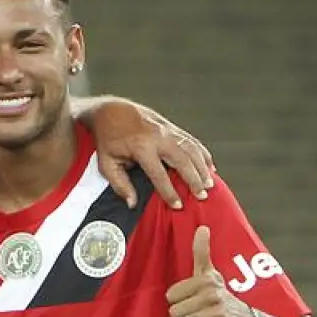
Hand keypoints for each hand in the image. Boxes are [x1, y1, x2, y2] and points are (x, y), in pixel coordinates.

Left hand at [92, 104, 214, 208]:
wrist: (112, 110)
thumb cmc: (108, 139)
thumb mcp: (106, 162)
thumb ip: (119, 184)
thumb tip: (132, 203)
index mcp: (141, 147)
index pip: (159, 174)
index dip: (169, 192)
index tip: (177, 206)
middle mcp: (158, 137)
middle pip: (182, 161)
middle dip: (194, 180)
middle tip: (202, 196)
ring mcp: (168, 130)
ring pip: (192, 150)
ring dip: (203, 167)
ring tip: (210, 184)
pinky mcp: (172, 127)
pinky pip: (192, 141)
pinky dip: (203, 154)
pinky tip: (210, 166)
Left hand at [166, 226, 255, 316]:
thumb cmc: (218, 294)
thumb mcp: (209, 272)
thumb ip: (201, 251)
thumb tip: (202, 227)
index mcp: (205, 280)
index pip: (170, 296)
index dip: (178, 301)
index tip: (191, 299)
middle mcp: (212, 294)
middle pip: (174, 312)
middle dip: (182, 316)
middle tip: (197, 312)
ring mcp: (218, 311)